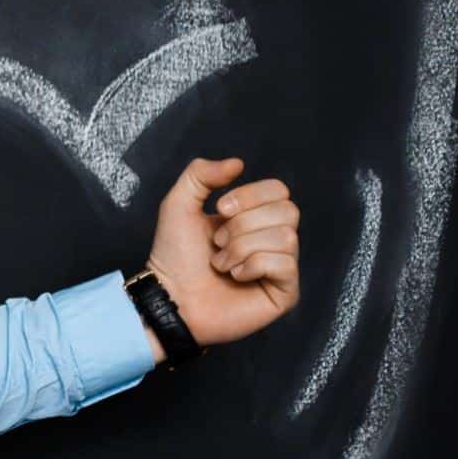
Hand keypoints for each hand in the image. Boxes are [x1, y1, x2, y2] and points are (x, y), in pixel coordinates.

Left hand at [141, 155, 299, 347]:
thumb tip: (238, 163)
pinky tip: (235, 277)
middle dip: (243, 224)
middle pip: (288, 211)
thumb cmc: (174, 255)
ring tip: (221, 263)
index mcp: (255, 217)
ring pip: (285, 236)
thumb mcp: (178, 204)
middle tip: (218, 242)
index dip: (250, 196)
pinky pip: (284, 264)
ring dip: (241, 248)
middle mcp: (273, 239)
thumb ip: (201, 175)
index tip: (219, 209)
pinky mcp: (285, 292)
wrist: (170, 295)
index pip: (279, 190)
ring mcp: (282, 266)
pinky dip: (252, 266)